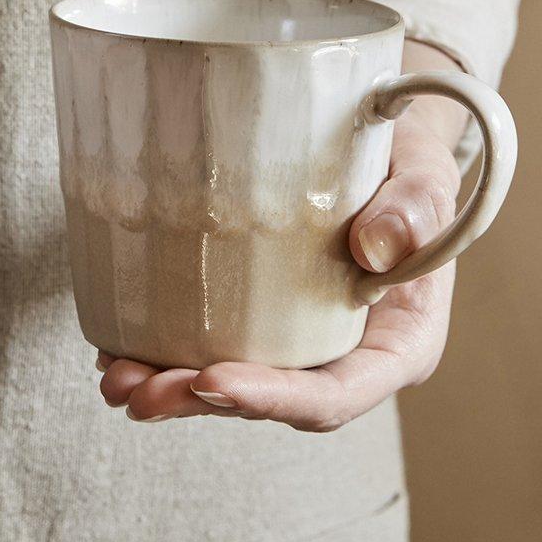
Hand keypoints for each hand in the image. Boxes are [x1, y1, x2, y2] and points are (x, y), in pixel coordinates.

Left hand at [101, 40, 465, 432]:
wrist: (381, 139)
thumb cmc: (408, 161)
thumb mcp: (426, 173)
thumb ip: (417, 205)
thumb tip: (375, 245)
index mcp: (397, 344)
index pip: (336, 393)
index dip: (274, 399)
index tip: (214, 380)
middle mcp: (344, 356)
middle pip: (271, 401)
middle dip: (201, 402)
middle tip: (140, 391)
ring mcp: (298, 341)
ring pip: (232, 383)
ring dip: (170, 388)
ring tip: (115, 379)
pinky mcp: (259, 317)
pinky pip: (210, 345)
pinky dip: (161, 351)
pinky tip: (115, 347)